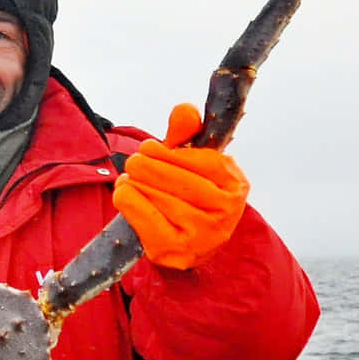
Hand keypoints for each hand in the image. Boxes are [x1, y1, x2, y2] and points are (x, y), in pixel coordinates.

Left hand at [112, 103, 249, 269]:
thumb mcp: (193, 165)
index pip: (201, 161)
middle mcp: (225, 211)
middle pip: (177, 179)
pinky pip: (144, 215)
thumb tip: (184, 109)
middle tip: (134, 162)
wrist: (187, 250)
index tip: (149, 148)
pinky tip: (124, 193)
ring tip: (127, 179)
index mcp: (235, 184)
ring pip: (157, 195)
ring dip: (134, 183)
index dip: (170, 152)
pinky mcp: (177, 250)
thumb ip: (187, 135)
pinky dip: (128, 200)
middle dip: (148, 166)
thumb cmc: (188, 199)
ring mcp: (203, 234)